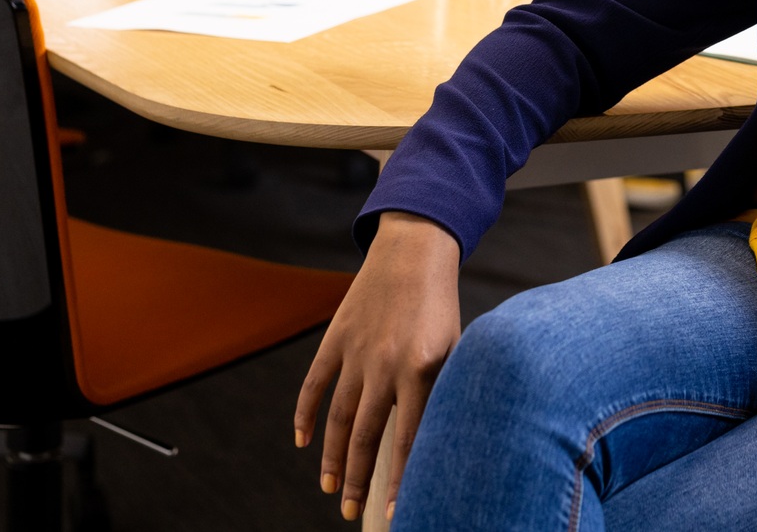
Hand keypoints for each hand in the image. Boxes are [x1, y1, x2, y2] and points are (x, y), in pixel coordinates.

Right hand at [296, 212, 462, 522]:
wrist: (415, 251)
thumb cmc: (441, 306)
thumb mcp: (454, 347)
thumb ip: (442, 390)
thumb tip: (437, 441)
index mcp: (421, 368)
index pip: (411, 437)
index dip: (402, 479)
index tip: (397, 512)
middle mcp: (385, 364)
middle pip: (367, 436)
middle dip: (360, 480)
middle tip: (352, 512)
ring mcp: (356, 351)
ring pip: (339, 417)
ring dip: (333, 458)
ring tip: (332, 490)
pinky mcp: (336, 337)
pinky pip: (314, 383)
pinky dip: (305, 414)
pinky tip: (303, 442)